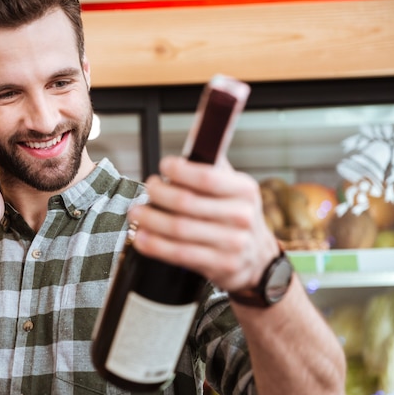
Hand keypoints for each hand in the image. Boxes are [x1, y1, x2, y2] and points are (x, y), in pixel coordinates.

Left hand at [127, 156, 278, 291]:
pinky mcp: (219, 265)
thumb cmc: (236, 216)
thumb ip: (214, 164)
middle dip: (158, 194)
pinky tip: (141, 238)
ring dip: (150, 219)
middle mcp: (241, 216)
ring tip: (135, 212)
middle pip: (186, 202)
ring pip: (179, 228)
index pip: (207, 177)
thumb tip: (200, 129)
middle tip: (146, 188)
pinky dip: (155, 245)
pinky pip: (179, 254)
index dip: (180, 170)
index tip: (163, 165)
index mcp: (244, 190)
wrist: (258, 260)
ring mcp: (232, 243)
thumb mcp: (235, 187)